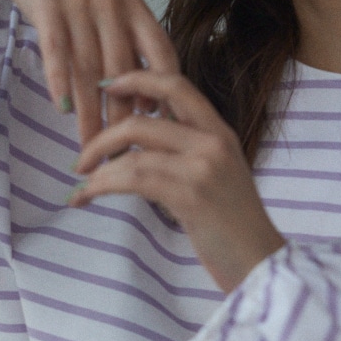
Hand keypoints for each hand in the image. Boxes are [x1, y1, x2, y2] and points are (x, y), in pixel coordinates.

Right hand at [0, 0, 176, 145]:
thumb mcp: (112, 14)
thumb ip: (131, 52)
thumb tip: (151, 106)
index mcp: (137, 11)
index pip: (163, 58)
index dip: (165, 97)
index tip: (163, 135)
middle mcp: (114, 7)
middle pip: (124, 74)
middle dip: (124, 119)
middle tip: (123, 157)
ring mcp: (81, 6)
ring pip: (90, 70)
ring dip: (91, 113)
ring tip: (90, 148)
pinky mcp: (49, 6)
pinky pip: (57, 51)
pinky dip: (60, 82)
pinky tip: (63, 111)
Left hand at [69, 68, 285, 293]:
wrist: (259, 263)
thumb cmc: (233, 226)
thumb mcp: (217, 175)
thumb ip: (186, 153)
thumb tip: (139, 147)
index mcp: (220, 132)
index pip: (176, 85)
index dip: (137, 78)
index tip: (106, 85)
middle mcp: (213, 143)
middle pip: (140, 122)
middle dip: (100, 138)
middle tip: (81, 159)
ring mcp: (203, 168)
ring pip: (132, 153)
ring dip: (96, 168)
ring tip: (81, 183)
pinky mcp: (191, 196)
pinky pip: (133, 180)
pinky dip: (101, 186)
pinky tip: (87, 197)